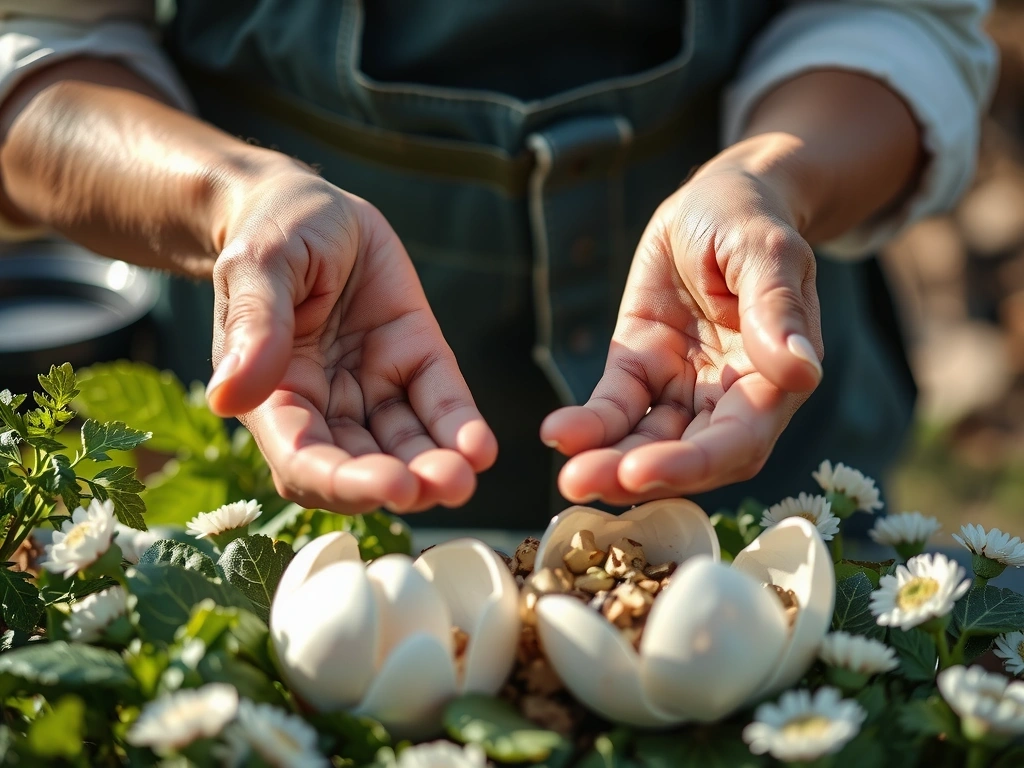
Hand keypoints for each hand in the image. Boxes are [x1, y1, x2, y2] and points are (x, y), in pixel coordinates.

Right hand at [205, 163, 496, 513]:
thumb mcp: (258, 266)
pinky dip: (460, 426)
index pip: (303, 458)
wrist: (313, 204)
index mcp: (274, 393)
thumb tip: (228, 399)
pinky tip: (481, 448)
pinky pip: (440, 400)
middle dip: (398, 483)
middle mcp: (325, 403)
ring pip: (405, 443)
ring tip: (463, 478)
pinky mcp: (417, 358)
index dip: (343, 480)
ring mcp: (374, 384)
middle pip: (360, 463)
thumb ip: (255, 327)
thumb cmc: (270, 231)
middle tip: (440, 487)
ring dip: (434, 466)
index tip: (386, 487)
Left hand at [541, 137, 823, 503]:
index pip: (739, 438)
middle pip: (688, 455)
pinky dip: (590, 424)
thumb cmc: (751, 220)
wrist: (716, 199)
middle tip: (582, 482)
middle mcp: (731, 395)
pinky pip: (616, 406)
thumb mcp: (767, 250)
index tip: (641, 471)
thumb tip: (800, 372)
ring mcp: (683, 385)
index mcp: (774, 377)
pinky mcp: (641, 368)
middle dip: (638, 474)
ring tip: (569, 477)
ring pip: (647, 440)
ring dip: (609, 461)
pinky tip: (559, 432)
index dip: (693, 463)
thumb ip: (777, 308)